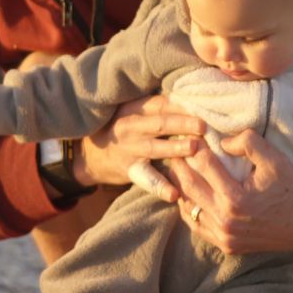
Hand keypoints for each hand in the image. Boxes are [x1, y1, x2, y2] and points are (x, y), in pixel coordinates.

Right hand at [73, 94, 202, 202]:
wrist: (89, 157)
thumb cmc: (119, 129)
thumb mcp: (130, 112)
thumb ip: (154, 107)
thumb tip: (190, 98)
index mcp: (132, 109)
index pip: (159, 104)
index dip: (180, 105)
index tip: (201, 105)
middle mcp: (130, 128)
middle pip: (159, 124)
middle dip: (182, 123)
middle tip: (203, 125)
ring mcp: (129, 150)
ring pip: (155, 148)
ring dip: (175, 148)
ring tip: (195, 148)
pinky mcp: (129, 170)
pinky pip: (146, 179)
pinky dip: (160, 187)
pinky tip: (174, 194)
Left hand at [168, 129, 292, 254]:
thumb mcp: (276, 160)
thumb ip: (249, 143)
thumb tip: (221, 142)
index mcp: (235, 199)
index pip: (203, 165)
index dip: (194, 147)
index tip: (188, 134)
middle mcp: (226, 221)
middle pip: (188, 186)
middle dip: (179, 165)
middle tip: (173, 148)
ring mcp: (224, 236)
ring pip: (187, 207)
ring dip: (180, 186)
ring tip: (177, 168)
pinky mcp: (226, 245)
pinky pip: (196, 225)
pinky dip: (189, 207)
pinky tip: (188, 192)